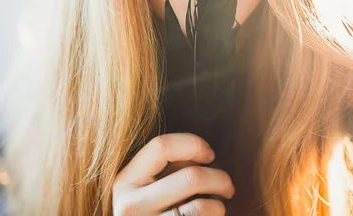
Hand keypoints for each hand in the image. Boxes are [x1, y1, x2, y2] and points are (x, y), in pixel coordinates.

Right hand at [112, 133, 234, 214]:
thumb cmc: (155, 211)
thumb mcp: (149, 187)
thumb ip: (168, 166)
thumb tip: (202, 152)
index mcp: (124, 181)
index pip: (162, 146)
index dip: (193, 144)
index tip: (210, 155)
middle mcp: (129, 206)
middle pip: (191, 177)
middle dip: (220, 178)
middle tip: (228, 186)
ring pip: (202, 207)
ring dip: (219, 205)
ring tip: (219, 206)